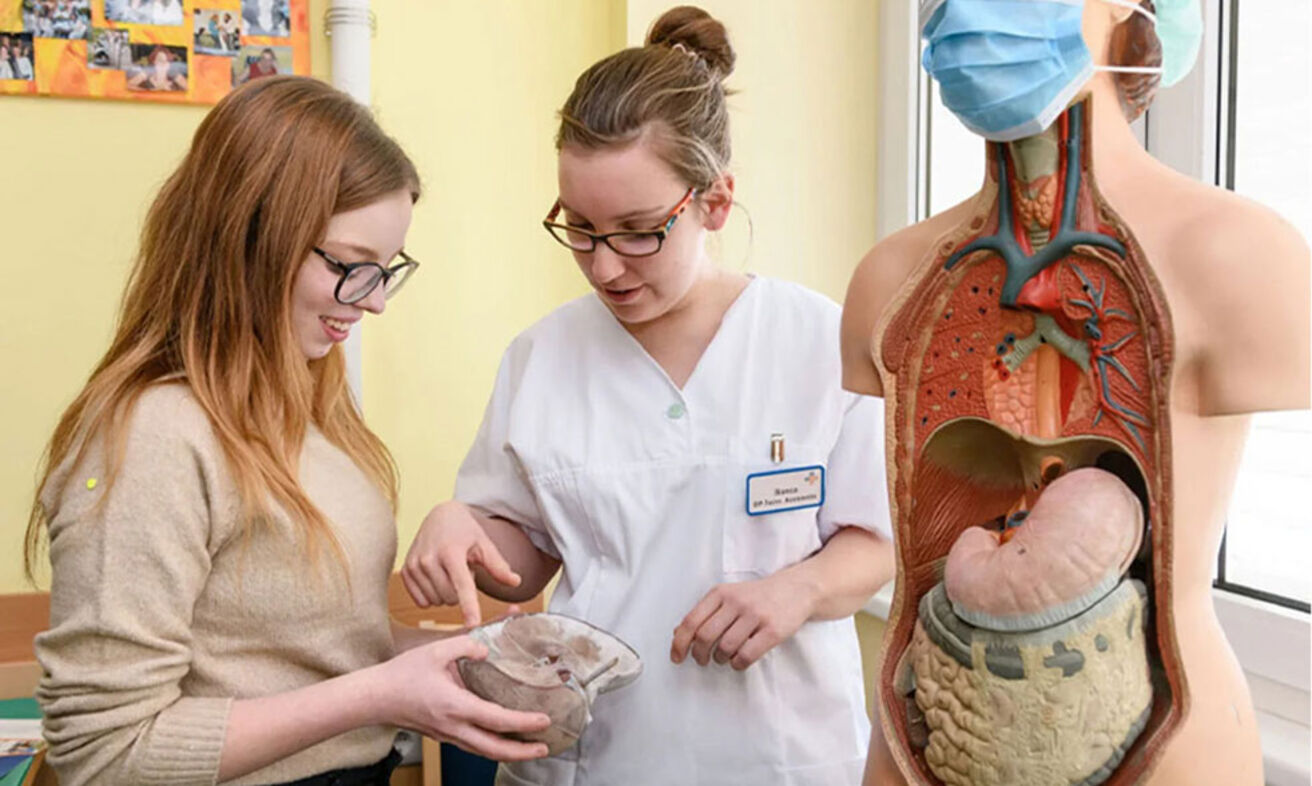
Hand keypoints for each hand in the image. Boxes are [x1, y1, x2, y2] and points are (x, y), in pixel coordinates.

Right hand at [375, 634, 550, 760]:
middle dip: (522, 752)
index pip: (497, 719)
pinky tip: (500, 740)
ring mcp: (447, 734)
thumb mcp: (436, 650)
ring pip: (483, 751)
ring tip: (529, 748)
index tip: (545, 720)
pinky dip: (491, 747)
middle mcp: (453, 726)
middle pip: (494, 748)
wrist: (375, 697)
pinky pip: (472, 746)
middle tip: (545, 748)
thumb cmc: (402, 674)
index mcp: (455, 705)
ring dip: (508, 752)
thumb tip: (487, 648)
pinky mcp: (442, 735)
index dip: (524, 722)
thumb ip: (466, 644)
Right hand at [402, 501, 520, 626]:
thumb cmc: (466, 532)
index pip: (462, 585)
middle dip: (460, 592)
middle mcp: (429, 558)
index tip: (473, 625)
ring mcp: (414, 565)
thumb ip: (498, 566)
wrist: (440, 517)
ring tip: (449, 572)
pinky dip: (432, 595)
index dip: (469, 606)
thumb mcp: (484, 545)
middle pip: (450, 598)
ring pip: (436, 601)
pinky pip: (422, 602)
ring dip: (446, 593)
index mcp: (451, 551)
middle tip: (462, 571)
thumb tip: (516, 582)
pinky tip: (436, 578)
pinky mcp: (405, 572)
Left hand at [670, 574, 816, 669]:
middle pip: (705, 636)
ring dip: (720, 659)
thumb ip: (705, 613)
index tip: (677, 658)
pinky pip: (746, 655)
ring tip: (724, 657)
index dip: (679, 643)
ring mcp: (756, 616)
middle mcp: (736, 602)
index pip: (691, 620)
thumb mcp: (728, 596)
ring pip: (725, 648)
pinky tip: (738, 661)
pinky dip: (737, 664)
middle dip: (699, 655)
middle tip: (702, 660)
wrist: (797, 589)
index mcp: (720, 592)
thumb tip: (678, 633)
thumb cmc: (757, 596)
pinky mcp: (773, 631)